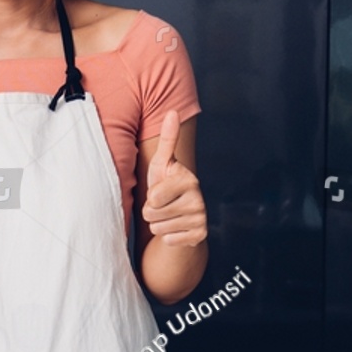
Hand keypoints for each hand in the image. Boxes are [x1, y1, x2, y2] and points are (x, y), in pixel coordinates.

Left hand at [142, 110, 206, 246]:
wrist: (178, 216)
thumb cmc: (165, 187)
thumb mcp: (162, 164)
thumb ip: (168, 139)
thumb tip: (173, 111)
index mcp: (189, 179)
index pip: (153, 197)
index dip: (150, 197)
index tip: (160, 192)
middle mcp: (199, 199)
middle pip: (152, 214)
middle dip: (152, 212)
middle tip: (163, 206)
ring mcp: (201, 219)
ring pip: (158, 228)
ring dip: (159, 224)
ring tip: (168, 216)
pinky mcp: (199, 236)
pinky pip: (168, 240)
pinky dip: (168, 237)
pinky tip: (176, 228)